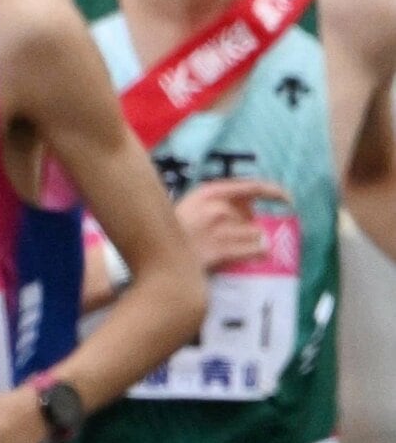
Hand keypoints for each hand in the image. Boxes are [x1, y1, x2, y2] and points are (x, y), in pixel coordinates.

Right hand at [175, 178, 289, 273]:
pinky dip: (259, 253)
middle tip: (240, 236)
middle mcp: (216, 207)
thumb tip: (247, 207)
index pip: (252, 186)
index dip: (274, 192)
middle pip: (251, 216)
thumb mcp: (188, 206)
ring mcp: (219, 229)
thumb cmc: (168, 231)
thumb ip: (215, 202)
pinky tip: (258, 255)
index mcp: (208, 192)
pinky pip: (254, 250)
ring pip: (255, 233)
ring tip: (242, 249)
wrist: (154, 255)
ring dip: (254, 241)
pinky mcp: (220, 251)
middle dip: (249, 226)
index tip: (288, 200)